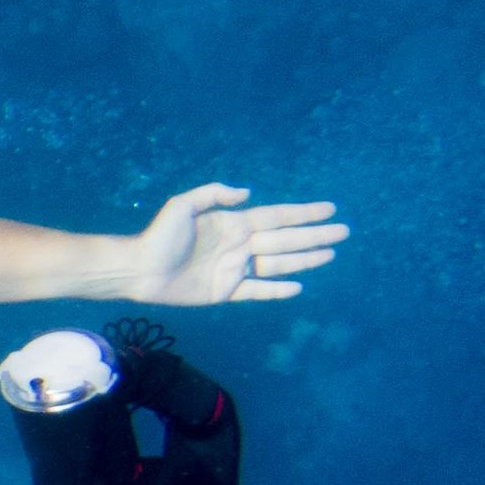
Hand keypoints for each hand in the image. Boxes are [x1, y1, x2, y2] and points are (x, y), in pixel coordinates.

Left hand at [122, 184, 346, 304]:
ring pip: (279, 264)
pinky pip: (258, 291)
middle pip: (286, 239)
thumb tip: (248, 193)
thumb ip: (214, 194)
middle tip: (344, 232)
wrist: (140, 270)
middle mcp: (239, 245)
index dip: (304, 213)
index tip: (329, 209)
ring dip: (305, 259)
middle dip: (315, 235)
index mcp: (233, 223)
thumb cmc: (159, 236)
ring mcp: (235, 269)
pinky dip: (278, 289)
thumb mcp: (183, 205)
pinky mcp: (226, 291)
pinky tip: (299, 286)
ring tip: (330, 254)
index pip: (277, 217)